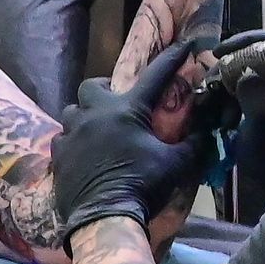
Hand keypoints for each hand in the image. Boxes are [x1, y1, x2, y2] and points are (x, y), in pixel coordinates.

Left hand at [54, 36, 210, 242]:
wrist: (104, 218)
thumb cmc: (144, 187)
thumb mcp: (178, 164)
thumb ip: (195, 143)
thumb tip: (208, 129)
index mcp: (127, 111)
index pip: (155, 76)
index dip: (172, 59)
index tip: (185, 45)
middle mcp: (94, 115)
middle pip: (93, 85)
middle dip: (106, 87)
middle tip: (119, 101)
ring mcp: (71, 134)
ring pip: (72, 110)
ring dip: (85, 114)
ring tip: (98, 127)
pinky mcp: (57, 154)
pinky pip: (62, 137)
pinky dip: (72, 139)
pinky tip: (82, 150)